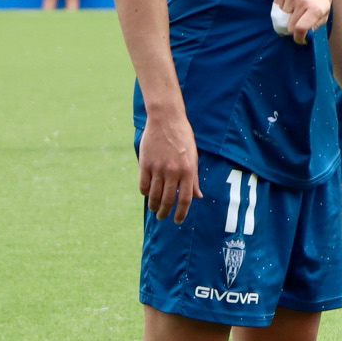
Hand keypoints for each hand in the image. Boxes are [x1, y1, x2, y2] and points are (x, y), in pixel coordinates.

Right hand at [136, 105, 200, 222]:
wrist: (166, 119)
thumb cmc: (182, 137)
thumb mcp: (193, 157)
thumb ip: (194, 178)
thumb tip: (198, 196)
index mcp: (188, 170)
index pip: (186, 199)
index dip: (181, 213)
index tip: (177, 221)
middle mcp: (173, 171)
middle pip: (168, 200)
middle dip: (165, 213)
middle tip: (162, 217)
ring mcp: (158, 168)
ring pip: (154, 195)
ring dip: (154, 206)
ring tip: (154, 209)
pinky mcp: (145, 164)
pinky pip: (143, 185)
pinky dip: (145, 193)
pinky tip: (148, 193)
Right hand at [272, 0, 333, 42]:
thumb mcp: (324, 14)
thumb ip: (314, 27)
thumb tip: (303, 37)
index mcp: (315, 9)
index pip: (300, 29)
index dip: (298, 38)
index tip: (299, 39)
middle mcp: (302, 1)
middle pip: (289, 25)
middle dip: (292, 29)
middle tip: (296, 25)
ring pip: (281, 17)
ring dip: (286, 17)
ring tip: (293, 12)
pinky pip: (276, 7)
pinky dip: (281, 9)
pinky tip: (288, 5)